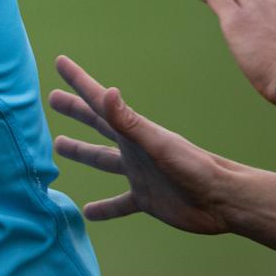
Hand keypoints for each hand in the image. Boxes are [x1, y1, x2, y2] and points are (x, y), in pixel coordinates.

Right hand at [48, 55, 234, 234]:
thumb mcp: (157, 144)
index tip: (60, 62)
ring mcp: (138, 174)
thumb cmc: (193, 168)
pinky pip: (118, 203)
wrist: (223, 200)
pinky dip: (104, 208)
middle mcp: (132, 149)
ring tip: (59, 146)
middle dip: (75, 110)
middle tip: (53, 98)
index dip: (79, 81)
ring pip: (102, 160)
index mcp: (133, 132)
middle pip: (96, 125)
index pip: (99, 102)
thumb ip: (129, 122)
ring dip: (82, 153)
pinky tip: (88, 213)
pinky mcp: (145, 199)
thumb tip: (107, 92)